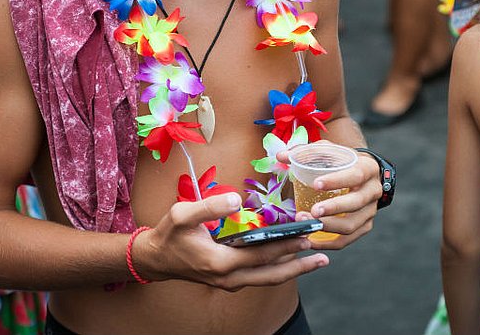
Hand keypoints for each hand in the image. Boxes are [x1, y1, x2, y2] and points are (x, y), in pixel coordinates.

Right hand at [134, 193, 327, 291]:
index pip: (261, 255)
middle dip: (300, 265)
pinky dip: (278, 267)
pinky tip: (291, 256)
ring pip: (268, 278)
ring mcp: (230, 282)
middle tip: (324, 255)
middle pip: (272, 275)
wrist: (155, 259)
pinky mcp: (230, 279)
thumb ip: (210, 206)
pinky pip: (260, 275)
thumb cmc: (169, 235)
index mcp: (220, 263)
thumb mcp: (182, 214)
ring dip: (293, 268)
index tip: (306, 236)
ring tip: (316, 257)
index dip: (285, 245)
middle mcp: (229, 278)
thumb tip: (238, 198)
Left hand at [279, 150, 381, 249]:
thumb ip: (306, 152)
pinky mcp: (364, 226)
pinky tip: (310, 240)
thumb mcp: (329, 151)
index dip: (337, 181)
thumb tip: (281, 156)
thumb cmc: (342, 162)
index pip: (355, 175)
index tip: (316, 184)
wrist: (362, 175)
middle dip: (333, 208)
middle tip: (312, 211)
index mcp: (368, 169)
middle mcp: (373, 191)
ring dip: (328, 227)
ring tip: (306, 225)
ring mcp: (370, 211)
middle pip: (356, 203)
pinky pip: (347, 240)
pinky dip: (328, 243)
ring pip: (352, 225)